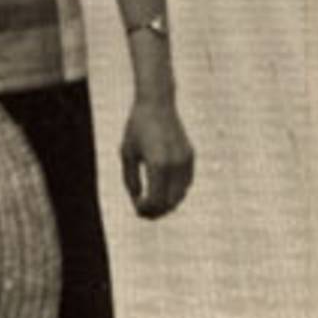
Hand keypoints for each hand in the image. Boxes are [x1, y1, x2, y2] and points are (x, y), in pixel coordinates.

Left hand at [121, 98, 194, 218]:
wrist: (157, 104)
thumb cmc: (136, 129)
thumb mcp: (127, 154)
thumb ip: (131, 180)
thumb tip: (138, 201)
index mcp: (158, 165)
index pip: (155, 200)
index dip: (146, 210)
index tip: (137, 207)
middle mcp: (175, 164)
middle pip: (170, 202)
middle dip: (156, 211)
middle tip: (143, 212)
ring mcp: (185, 161)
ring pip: (180, 195)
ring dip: (167, 203)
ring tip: (152, 205)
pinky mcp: (190, 156)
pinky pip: (185, 183)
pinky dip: (175, 191)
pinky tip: (163, 191)